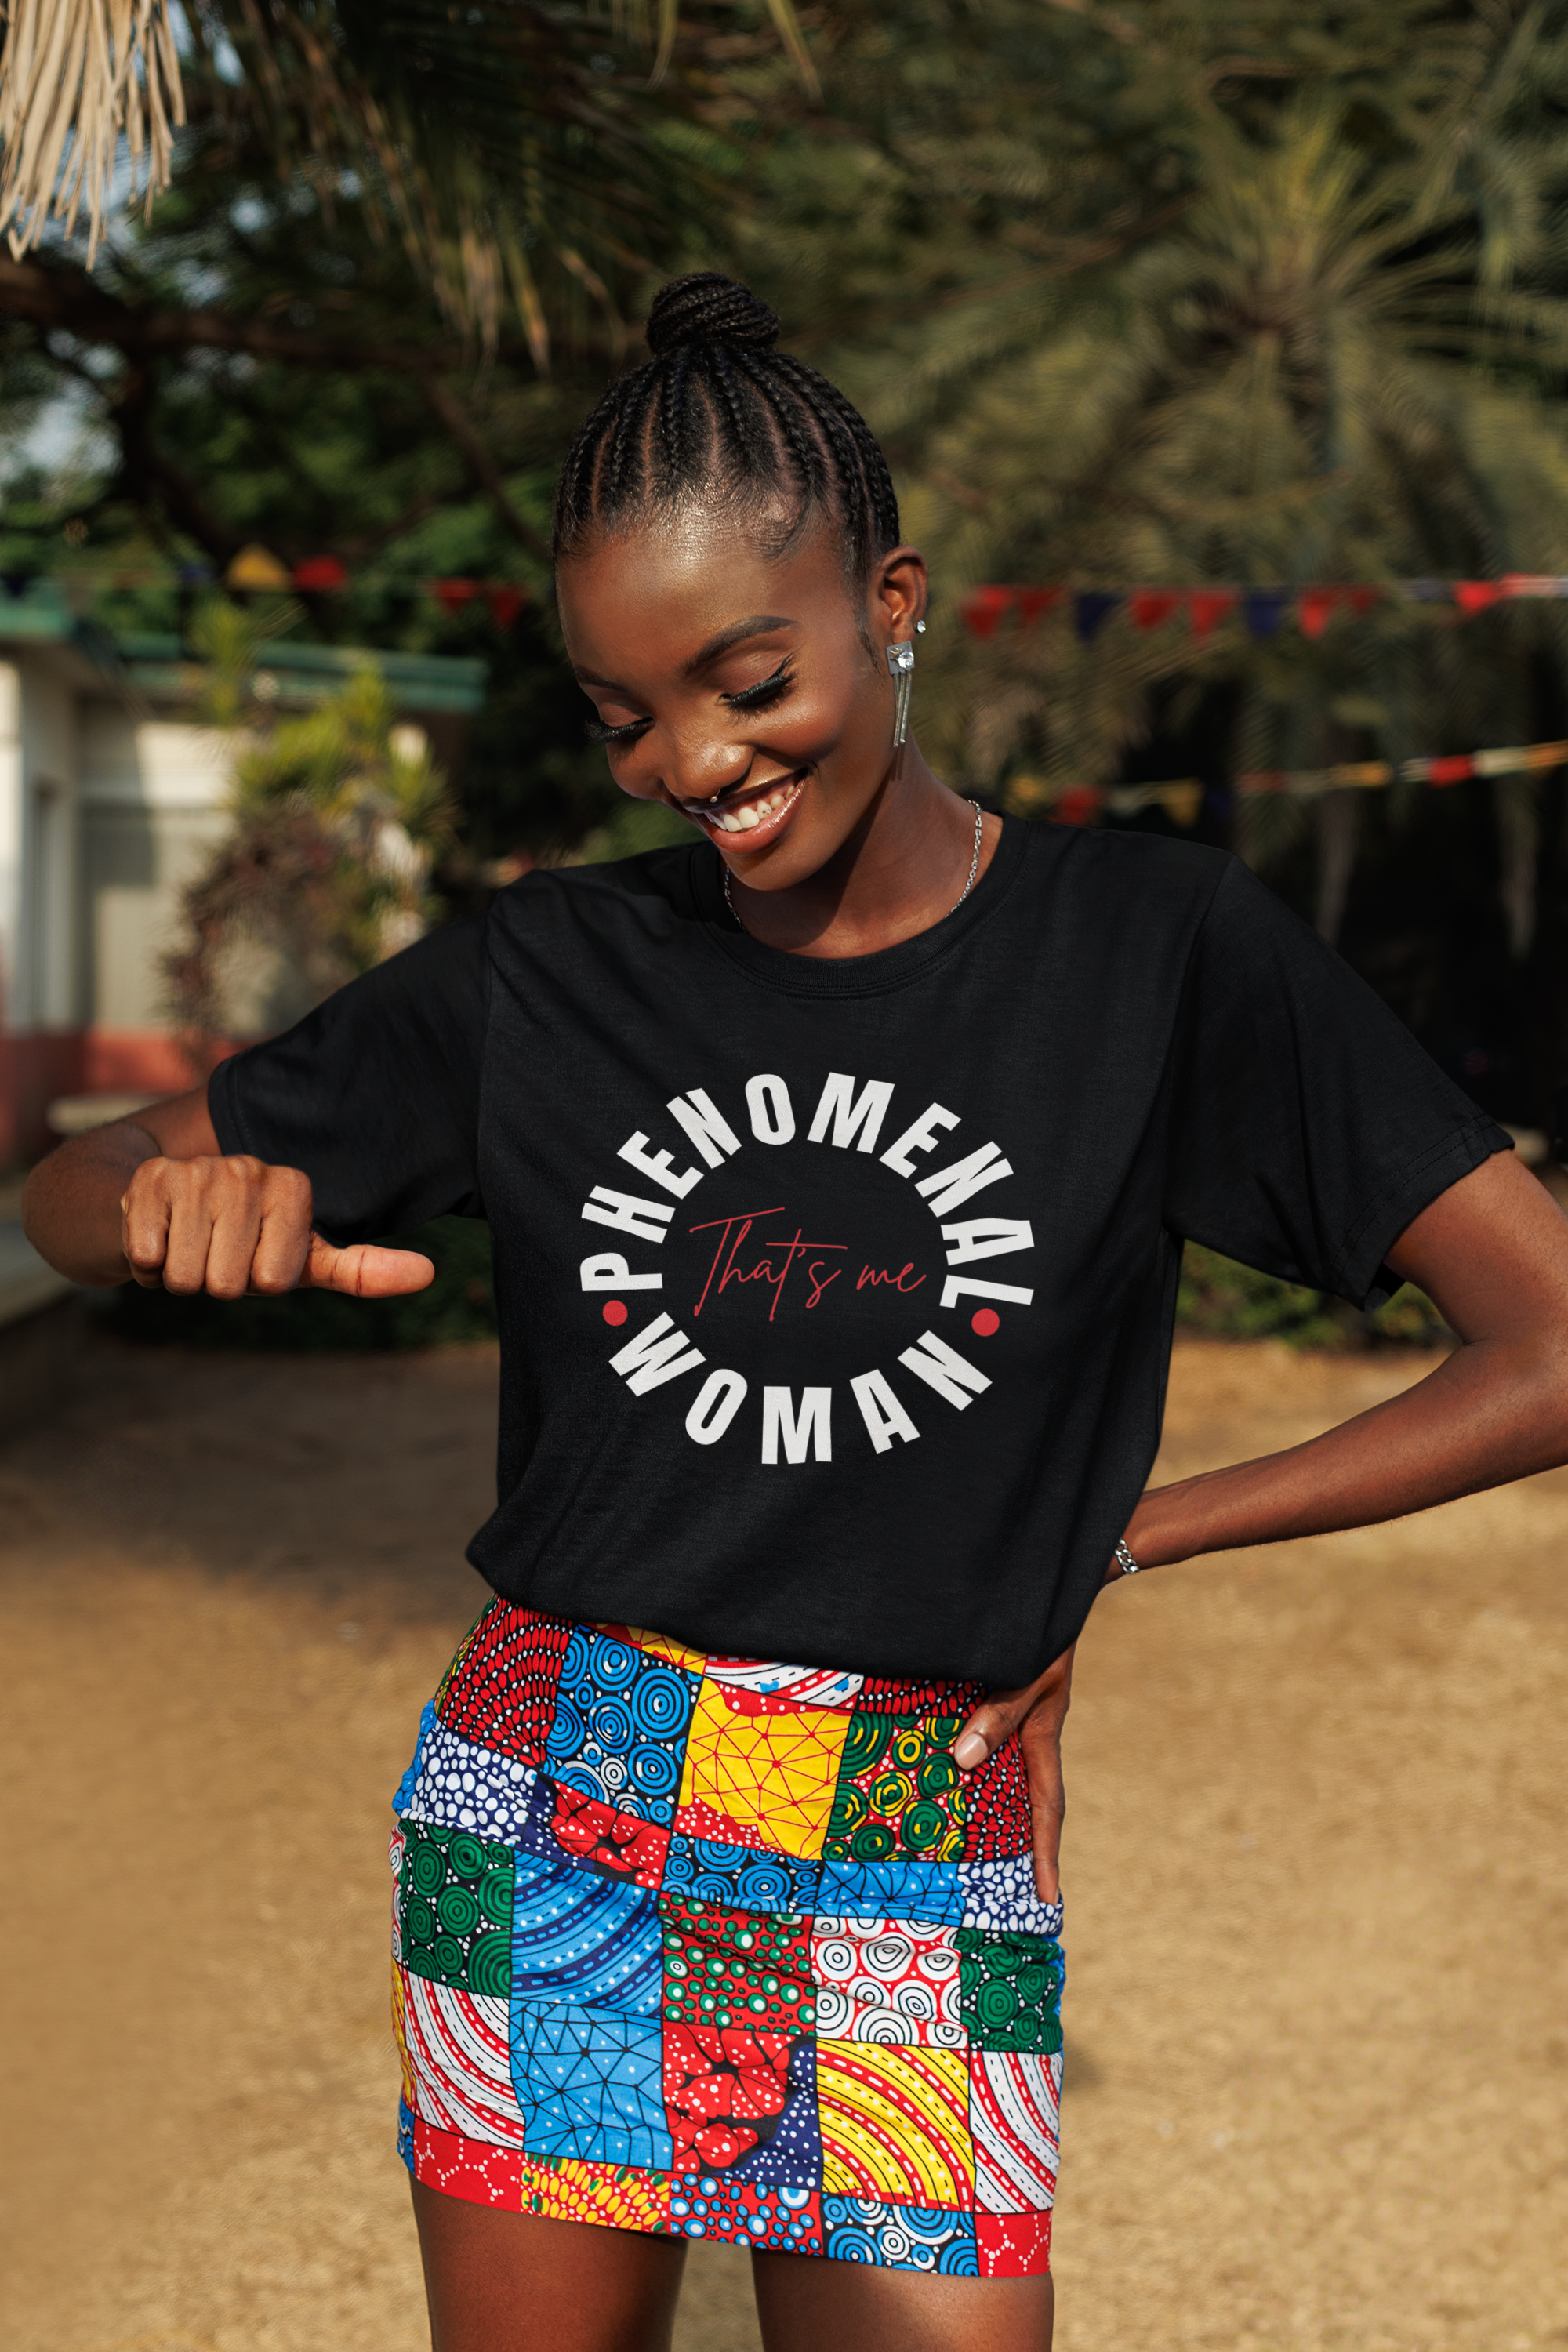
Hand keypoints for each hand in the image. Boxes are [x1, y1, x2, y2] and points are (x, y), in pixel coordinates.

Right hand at [120, 1154, 433, 1298]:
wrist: (155, 1209)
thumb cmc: (239, 1243)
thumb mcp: (302, 1260)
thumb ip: (363, 1269)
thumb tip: (430, 1274)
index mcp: (293, 1186)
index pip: (277, 1279)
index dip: (259, 1280)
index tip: (253, 1256)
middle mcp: (249, 1168)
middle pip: (230, 1283)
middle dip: (216, 1282)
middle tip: (213, 1254)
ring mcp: (198, 1169)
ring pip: (188, 1276)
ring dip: (180, 1275)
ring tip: (186, 1245)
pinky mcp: (149, 1178)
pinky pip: (148, 1257)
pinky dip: (146, 1264)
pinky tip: (156, 1236)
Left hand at [953, 1642, 1075, 1904]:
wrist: (1046, 1590)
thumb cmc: (1041, 1633)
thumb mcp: (1026, 1674)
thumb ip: (999, 1714)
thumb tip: (963, 1761)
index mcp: (1042, 1735)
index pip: (1047, 1808)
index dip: (1046, 1854)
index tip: (1049, 1899)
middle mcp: (1027, 1735)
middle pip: (1023, 1801)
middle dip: (1016, 1847)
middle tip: (1000, 1893)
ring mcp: (1010, 1719)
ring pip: (994, 1774)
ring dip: (980, 1808)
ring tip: (955, 1851)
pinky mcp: (990, 1699)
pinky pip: (975, 1741)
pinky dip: (961, 1762)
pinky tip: (932, 1774)